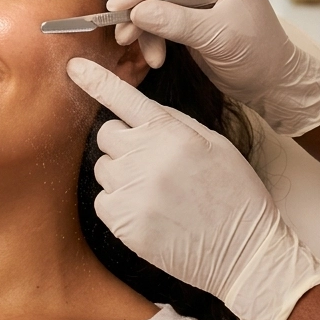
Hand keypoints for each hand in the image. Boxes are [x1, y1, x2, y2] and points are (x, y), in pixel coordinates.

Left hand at [68, 57, 319, 319]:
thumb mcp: (213, 143)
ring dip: (121, 175)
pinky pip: (102, 200)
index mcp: (170, 132)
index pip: (123, 98)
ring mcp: (132, 191)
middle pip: (105, 134)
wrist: (246, 253)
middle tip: (153, 163)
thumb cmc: (234, 193)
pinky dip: (119, 205)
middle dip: (123, 143)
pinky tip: (150, 214)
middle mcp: (146, 157)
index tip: (73, 66)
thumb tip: (136, 110)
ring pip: (103, 168)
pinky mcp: (123, 223)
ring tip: (158, 193)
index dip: (95, 80)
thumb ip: (172, 122)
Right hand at [110, 0, 319, 136]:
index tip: (117, 5)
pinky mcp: (188, 11)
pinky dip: (151, 35)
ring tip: (129, 44)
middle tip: (118, 25)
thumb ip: (176, 22)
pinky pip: (158, 16)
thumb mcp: (218, 39)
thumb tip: (138, 12)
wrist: (272, 83)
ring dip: (140, 23)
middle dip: (137, 4)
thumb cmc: (259, 56)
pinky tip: (155, 57)